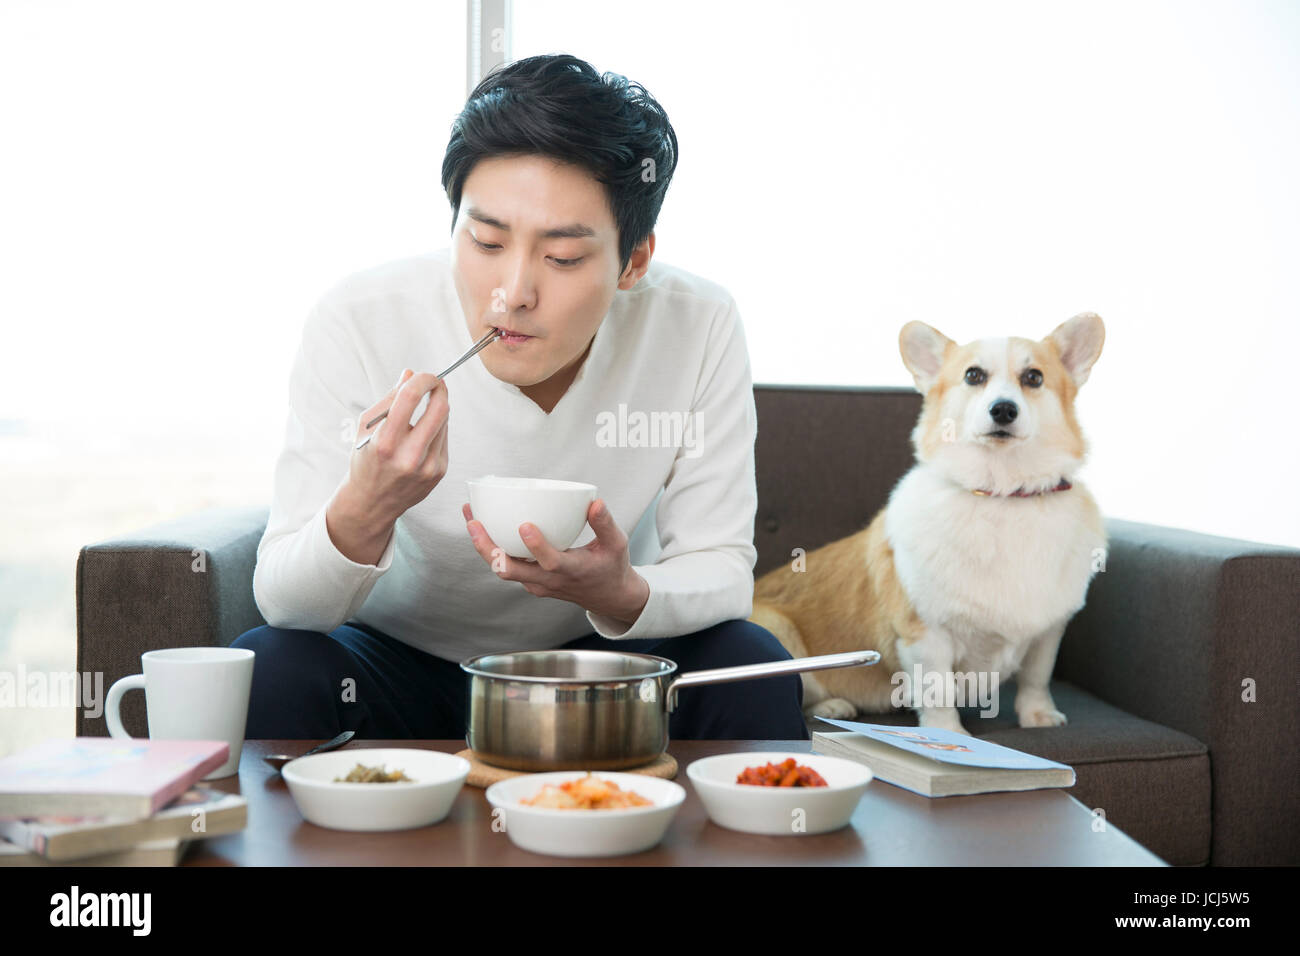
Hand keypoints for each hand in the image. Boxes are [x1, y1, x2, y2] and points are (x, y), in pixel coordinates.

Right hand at [347, 368, 449, 524]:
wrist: (372, 502)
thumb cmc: (366, 461)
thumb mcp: (366, 428)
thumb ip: (389, 399)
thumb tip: (410, 374)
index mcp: (385, 443)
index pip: (410, 398)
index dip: (422, 379)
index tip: (424, 375)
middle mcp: (409, 457)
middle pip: (440, 409)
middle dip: (440, 389)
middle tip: (434, 382)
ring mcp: (428, 467)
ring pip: (445, 421)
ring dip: (438, 406)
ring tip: (425, 407)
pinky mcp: (439, 472)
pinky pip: (444, 437)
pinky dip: (437, 426)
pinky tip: (424, 430)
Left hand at [463, 499, 649, 625]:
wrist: (608, 596)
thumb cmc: (611, 567)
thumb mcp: (617, 544)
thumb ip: (605, 523)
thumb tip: (594, 502)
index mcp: (571, 571)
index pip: (550, 562)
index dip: (536, 546)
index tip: (524, 525)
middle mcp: (549, 581)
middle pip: (510, 570)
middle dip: (488, 548)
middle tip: (473, 523)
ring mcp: (537, 584)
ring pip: (503, 570)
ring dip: (484, 547)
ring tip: (471, 519)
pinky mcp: (531, 582)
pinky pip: (507, 567)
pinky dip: (493, 550)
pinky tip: (485, 527)